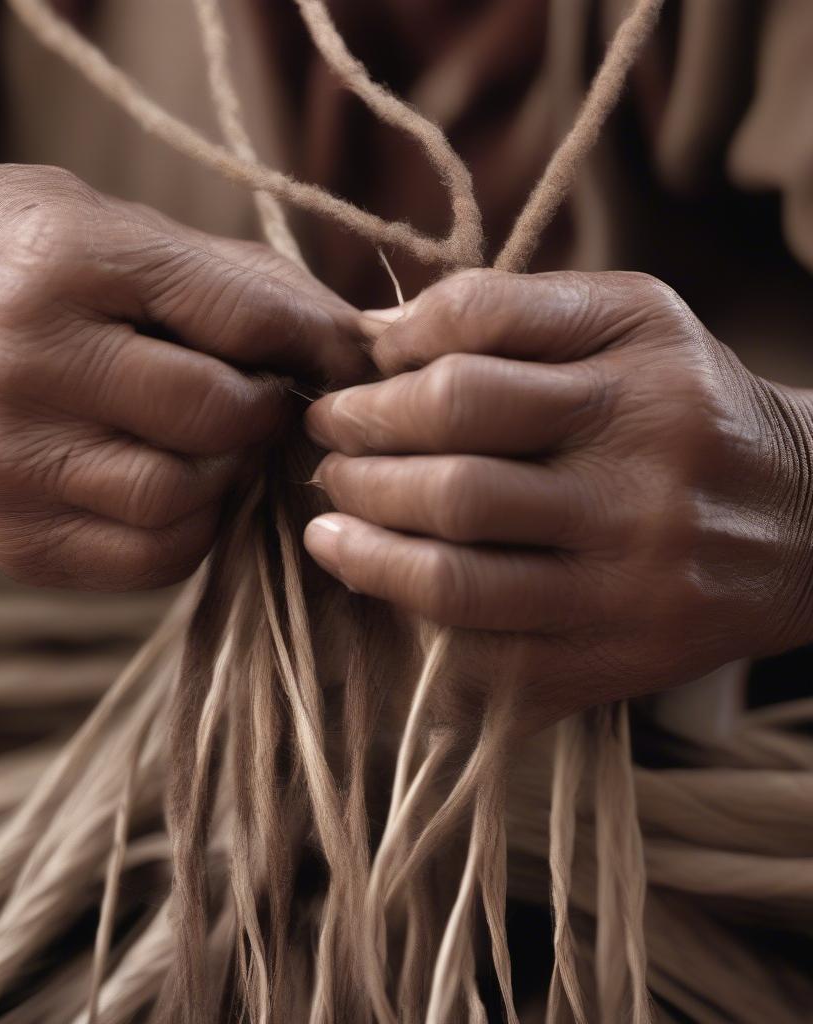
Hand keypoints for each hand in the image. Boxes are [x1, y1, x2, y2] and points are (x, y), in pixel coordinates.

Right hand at [0, 153, 364, 588]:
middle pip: (212, 418)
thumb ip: (251, 289)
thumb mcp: (137, 234)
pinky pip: (148, 559)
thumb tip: (364, 349)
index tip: (338, 360)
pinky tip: (169, 484)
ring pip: (180, 500)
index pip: (240, 317)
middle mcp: (27, 361)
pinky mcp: (10, 533)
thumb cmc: (48, 261)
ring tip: (208, 446)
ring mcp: (9, 458)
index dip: (313, 346)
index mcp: (73, 262)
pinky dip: (189, 529)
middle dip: (264, 416)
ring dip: (225, 479)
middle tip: (262, 405)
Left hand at [303, 269, 812, 724]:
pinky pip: (485, 659)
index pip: (470, 362)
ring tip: (324, 529)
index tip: (346, 383)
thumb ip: (506, 309)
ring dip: (362, 552)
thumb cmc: (689, 406)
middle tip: (324, 451)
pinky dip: (412, 626)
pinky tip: (378, 587)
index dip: (381, 372)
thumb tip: (375, 331)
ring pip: (454, 580)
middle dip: (357, 461)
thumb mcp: (632, 319)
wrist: (812, 522)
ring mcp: (628, 587)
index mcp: (638, 381)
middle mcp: (639, 487)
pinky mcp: (615, 662)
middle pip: (452, 479)